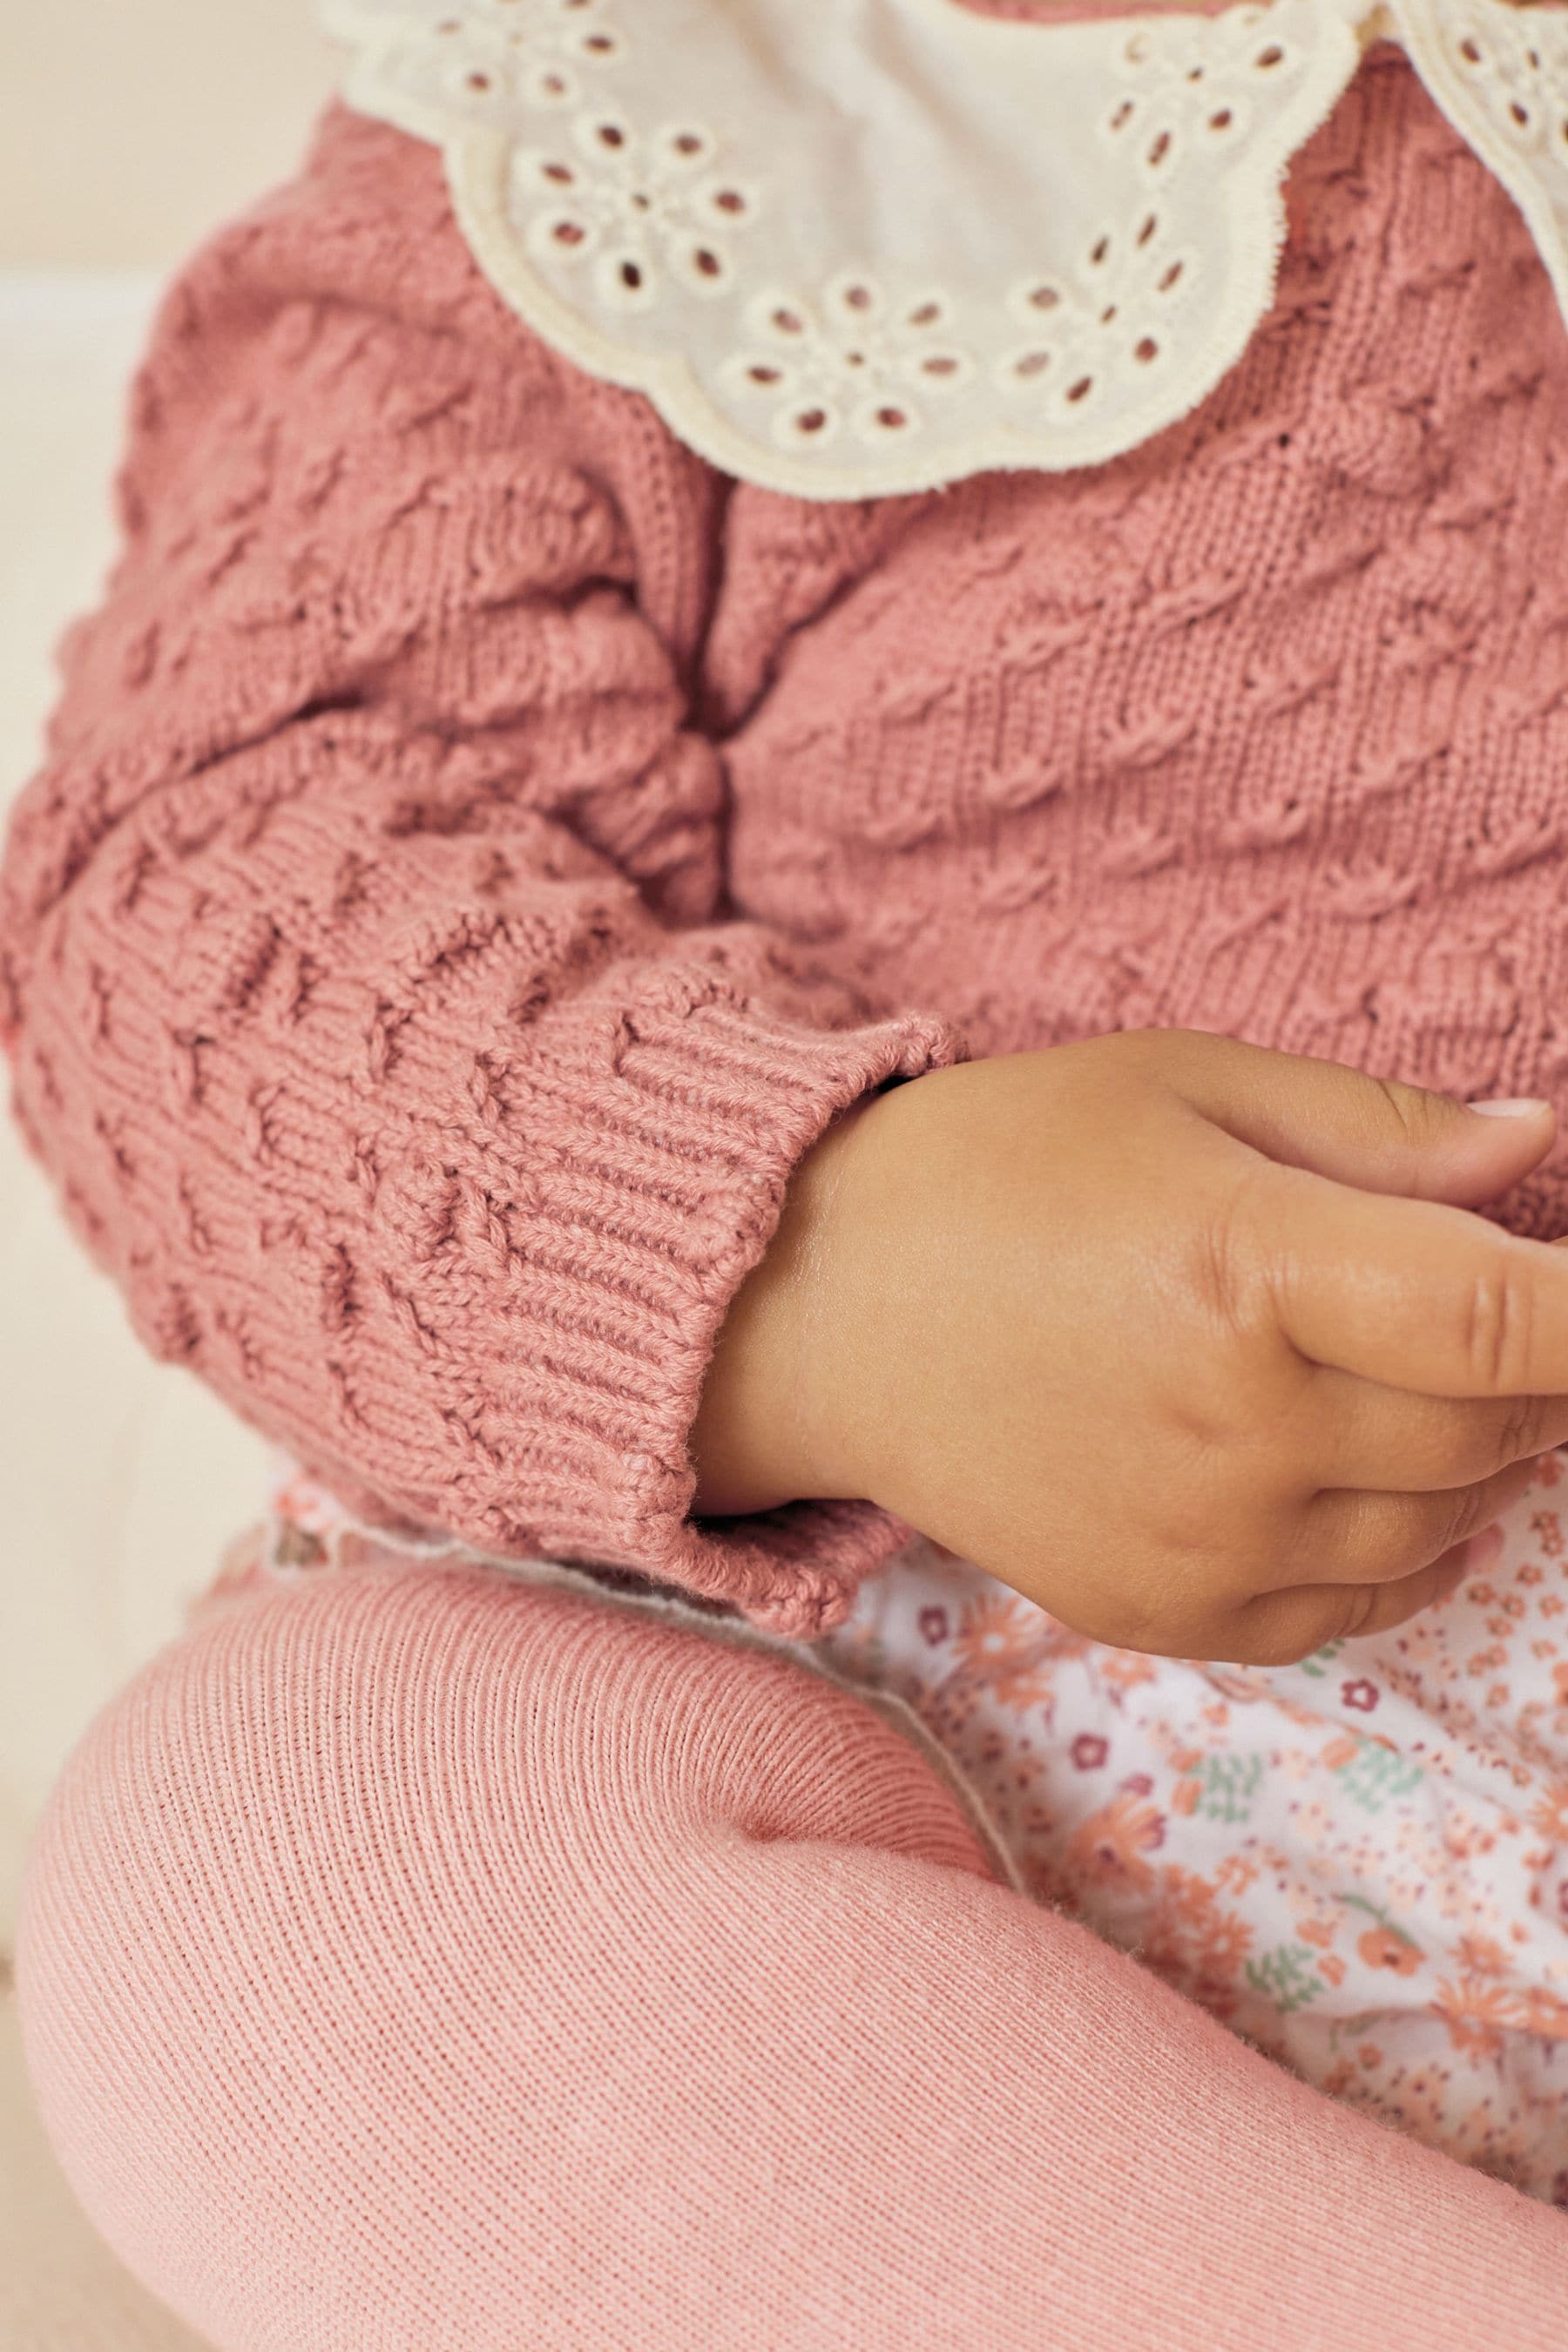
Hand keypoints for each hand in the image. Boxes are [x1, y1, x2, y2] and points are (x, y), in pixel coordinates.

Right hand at [691, 1029, 1567, 1663]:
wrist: (812, 1311)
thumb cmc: (991, 1169)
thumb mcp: (1175, 1086)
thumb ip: (1372, 1130)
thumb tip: (1534, 1147)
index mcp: (1250, 1269)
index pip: (1512, 1320)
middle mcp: (1240, 1428)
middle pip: (1499, 1425)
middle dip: (1532, 1364)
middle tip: (1483, 1298)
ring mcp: (1204, 1540)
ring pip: (1443, 1522)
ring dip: (1471, 1451)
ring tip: (1401, 1372)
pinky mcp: (1165, 1613)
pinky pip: (1358, 1609)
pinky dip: (1402, 1546)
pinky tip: (1357, 1473)